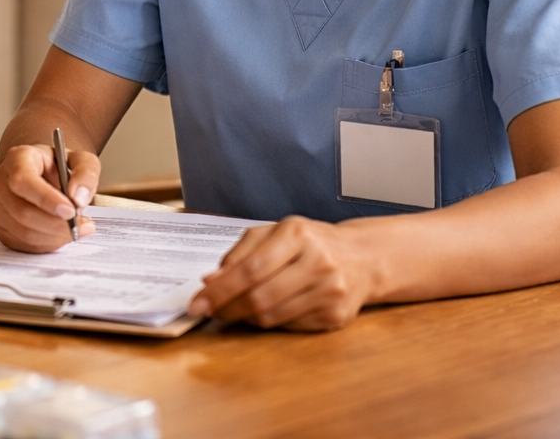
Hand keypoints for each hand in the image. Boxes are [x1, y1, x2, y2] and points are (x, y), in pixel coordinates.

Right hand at [0, 144, 97, 251]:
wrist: (45, 176)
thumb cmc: (58, 167)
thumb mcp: (80, 160)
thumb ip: (86, 173)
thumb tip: (78, 197)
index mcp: (18, 159)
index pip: (22, 180)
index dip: (46, 199)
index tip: (70, 210)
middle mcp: (0, 182)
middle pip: (22, 212)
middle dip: (56, 224)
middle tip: (80, 224)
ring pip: (24, 232)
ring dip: (55, 236)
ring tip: (74, 228)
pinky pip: (23, 244)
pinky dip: (47, 244)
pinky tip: (59, 233)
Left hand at [188, 216, 376, 330]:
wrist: (362, 258)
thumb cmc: (310, 243)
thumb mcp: (275, 233)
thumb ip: (241, 253)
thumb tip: (210, 281)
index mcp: (297, 234)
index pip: (250, 268)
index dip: (220, 290)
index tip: (198, 302)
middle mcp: (317, 262)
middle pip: (260, 297)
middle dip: (227, 308)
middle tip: (209, 312)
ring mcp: (329, 291)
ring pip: (272, 316)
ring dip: (245, 318)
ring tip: (235, 310)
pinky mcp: (336, 315)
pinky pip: (289, 326)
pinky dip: (270, 322)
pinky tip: (265, 312)